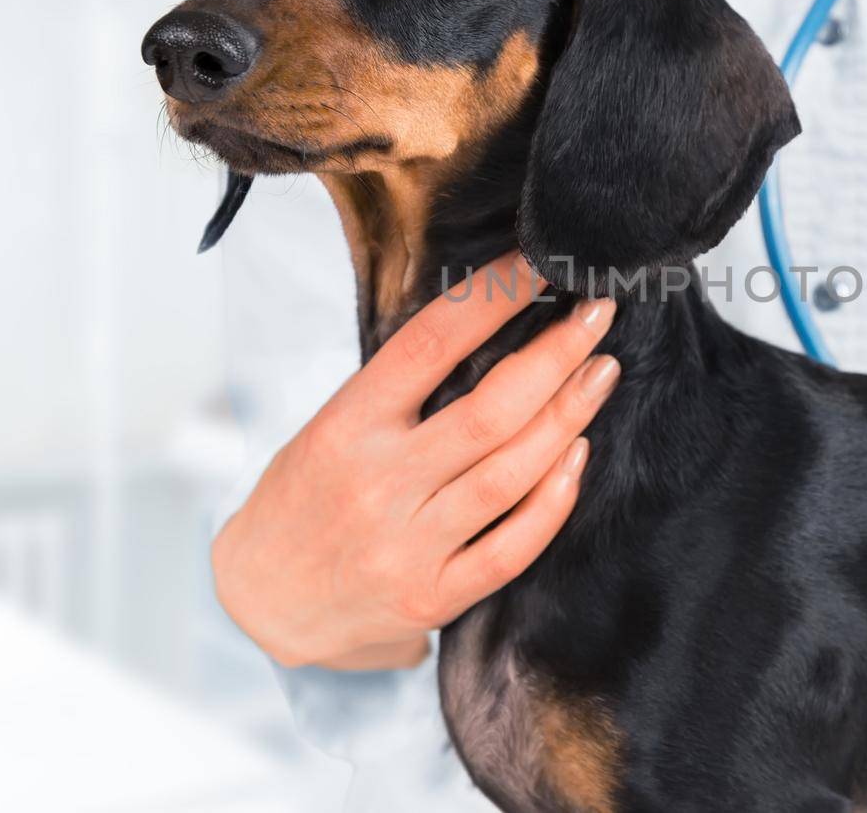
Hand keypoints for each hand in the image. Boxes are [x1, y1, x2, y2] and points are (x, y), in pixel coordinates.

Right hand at [212, 252, 620, 670]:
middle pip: (489, 411)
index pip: (430, 343)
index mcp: (345, 425)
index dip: (494, 297)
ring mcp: (406, 546)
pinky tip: (579, 456)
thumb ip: (400, 389)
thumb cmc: (306, 499)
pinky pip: (511, 548)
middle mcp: (377, 482)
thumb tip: (492, 319)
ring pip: (510, 474)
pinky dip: (553, 500)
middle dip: (556, 354)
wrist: (263, 602)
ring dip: (568, 417)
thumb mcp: (331, 427)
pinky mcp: (431, 598)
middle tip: (599, 314)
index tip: (541, 263)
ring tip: (603, 372)